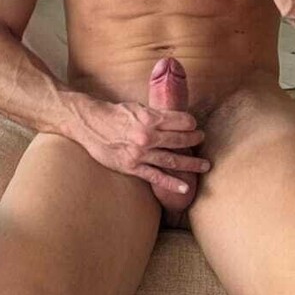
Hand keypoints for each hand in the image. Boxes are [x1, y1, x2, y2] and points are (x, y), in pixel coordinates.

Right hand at [73, 95, 210, 195]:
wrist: (89, 124)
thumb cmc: (114, 114)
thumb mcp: (137, 107)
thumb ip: (155, 114)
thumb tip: (175, 118)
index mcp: (149, 118)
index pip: (181, 121)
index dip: (191, 123)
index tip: (194, 125)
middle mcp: (147, 136)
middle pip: (180, 140)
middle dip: (194, 140)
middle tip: (202, 140)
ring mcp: (140, 153)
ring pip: (172, 160)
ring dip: (191, 163)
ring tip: (205, 165)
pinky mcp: (132, 167)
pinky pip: (155, 177)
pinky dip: (171, 183)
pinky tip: (185, 187)